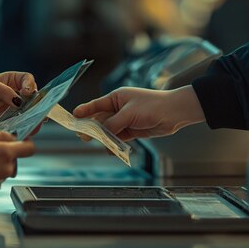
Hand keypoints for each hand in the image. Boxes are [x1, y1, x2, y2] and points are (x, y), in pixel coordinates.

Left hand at [0, 72, 36, 128]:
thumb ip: (4, 91)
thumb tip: (19, 101)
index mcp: (11, 81)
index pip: (28, 80)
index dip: (31, 85)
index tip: (27, 93)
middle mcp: (14, 96)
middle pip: (32, 100)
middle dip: (37, 107)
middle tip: (39, 114)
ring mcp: (11, 110)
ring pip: (28, 115)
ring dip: (33, 121)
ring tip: (34, 127)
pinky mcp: (6, 123)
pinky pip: (18, 127)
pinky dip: (22, 130)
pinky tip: (24, 134)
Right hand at [73, 85, 205, 140]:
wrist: (175, 113)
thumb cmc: (152, 106)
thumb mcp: (129, 114)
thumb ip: (113, 124)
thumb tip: (101, 134)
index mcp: (117, 97)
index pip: (96, 104)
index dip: (84, 111)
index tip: (73, 117)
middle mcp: (119, 108)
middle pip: (100, 119)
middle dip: (91, 127)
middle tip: (81, 136)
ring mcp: (126, 119)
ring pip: (109, 130)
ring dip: (103, 137)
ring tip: (93, 143)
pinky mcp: (133, 130)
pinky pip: (119, 137)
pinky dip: (114, 144)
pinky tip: (109, 150)